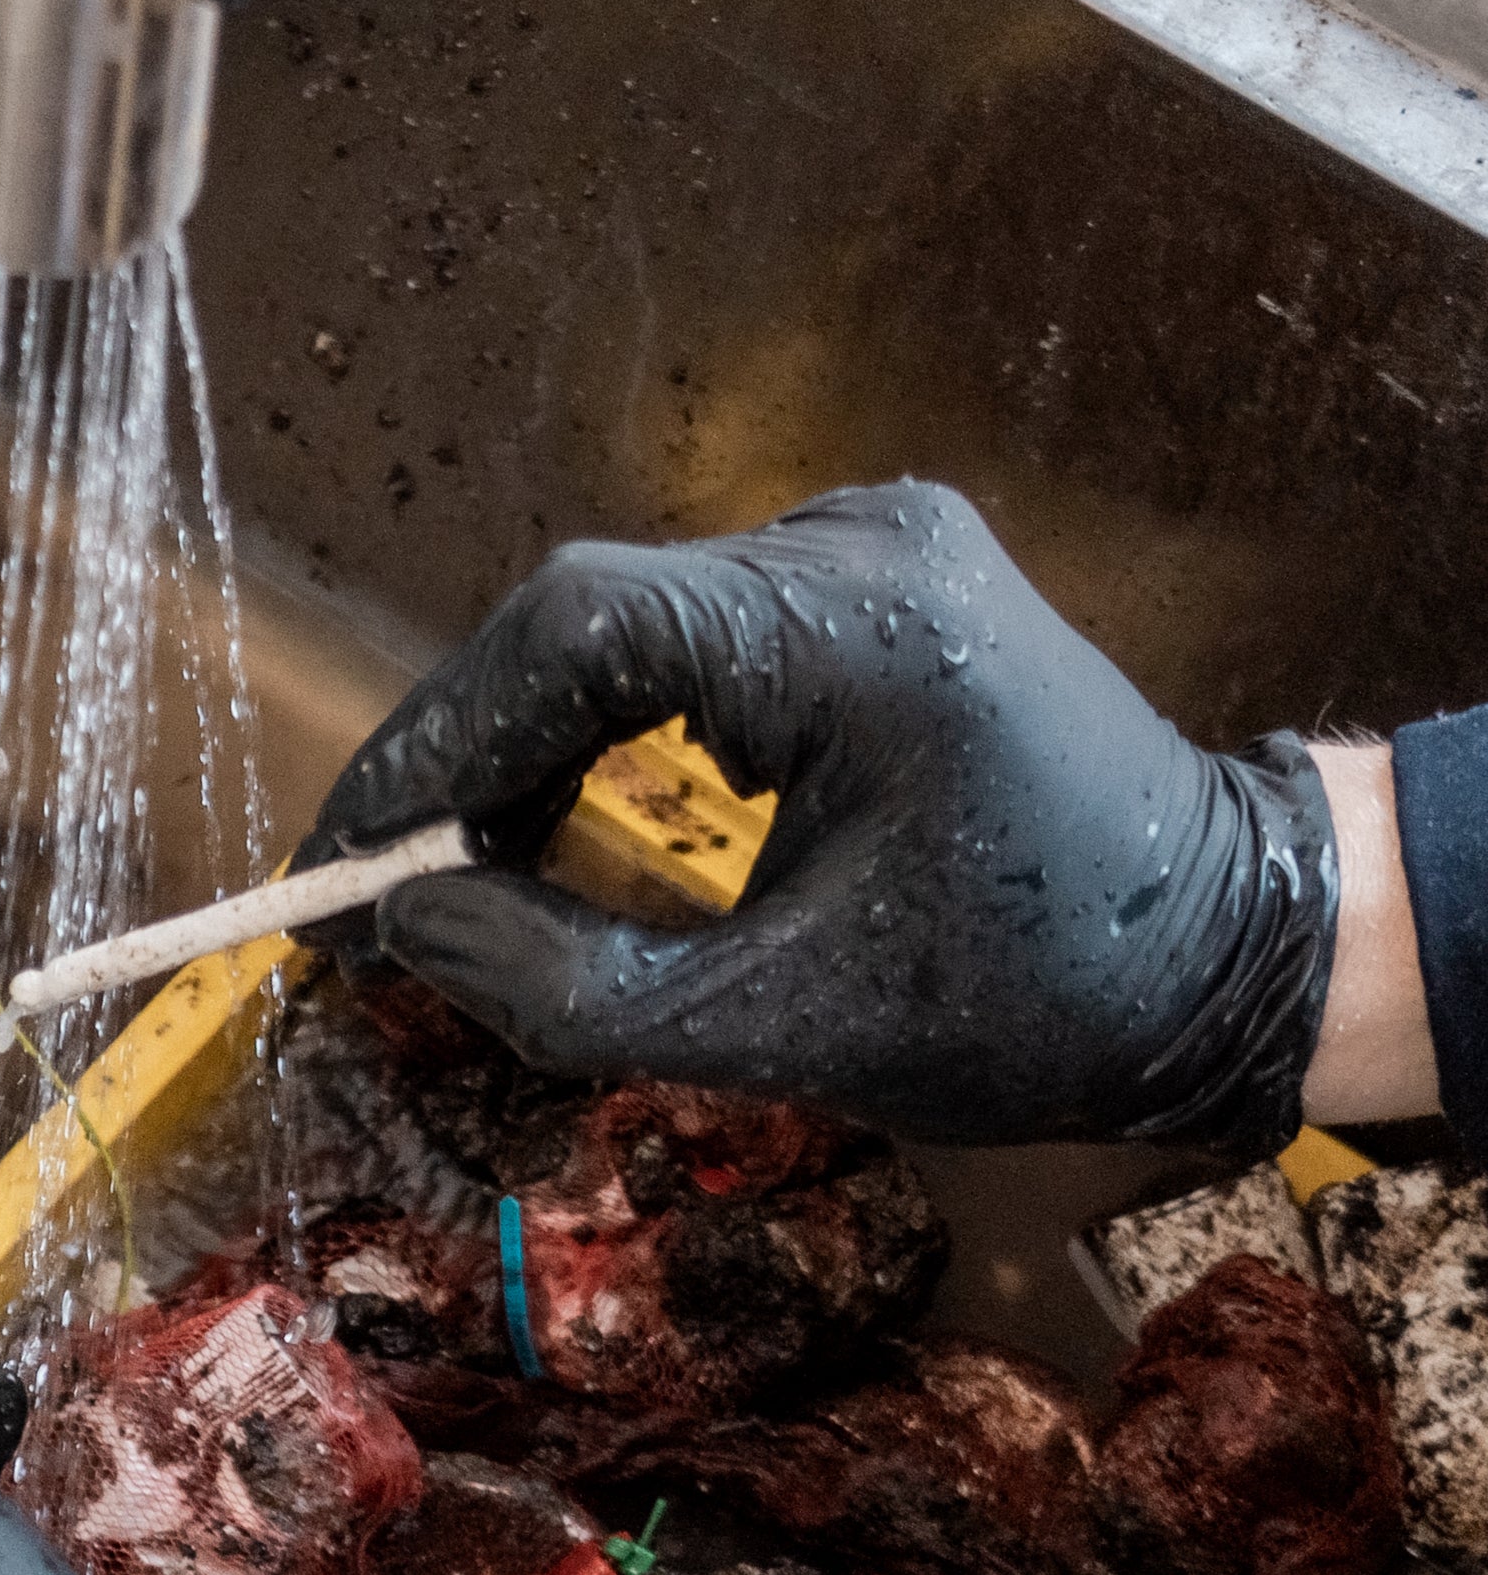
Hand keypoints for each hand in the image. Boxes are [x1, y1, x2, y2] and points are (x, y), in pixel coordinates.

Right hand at [307, 481, 1338, 1155]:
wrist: (1232, 955)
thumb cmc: (1039, 999)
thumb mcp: (777, 1026)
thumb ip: (564, 980)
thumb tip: (400, 927)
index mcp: (851, 630)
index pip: (571, 635)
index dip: (429, 748)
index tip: (343, 864)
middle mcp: (856, 547)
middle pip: (585, 625)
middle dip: (467, 764)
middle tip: (377, 893)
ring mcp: (873, 552)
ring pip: (628, 632)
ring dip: (532, 751)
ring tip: (454, 874)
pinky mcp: (876, 588)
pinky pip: (693, 644)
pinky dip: (611, 735)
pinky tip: (558, 823)